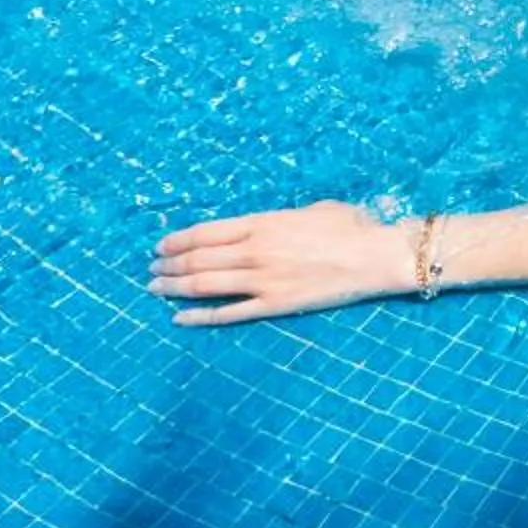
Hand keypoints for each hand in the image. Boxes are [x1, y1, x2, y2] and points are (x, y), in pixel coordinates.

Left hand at [151, 201, 415, 325]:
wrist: (376, 256)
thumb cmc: (352, 226)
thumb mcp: (314, 208)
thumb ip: (281, 218)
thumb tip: (266, 226)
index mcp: (263, 224)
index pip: (205, 233)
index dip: (177, 240)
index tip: (160, 246)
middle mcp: (255, 251)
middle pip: (197, 259)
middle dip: (168, 264)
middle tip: (152, 269)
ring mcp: (263, 280)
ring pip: (204, 285)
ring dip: (174, 287)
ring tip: (157, 288)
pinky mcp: (274, 305)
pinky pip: (228, 313)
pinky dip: (200, 317)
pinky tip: (180, 318)